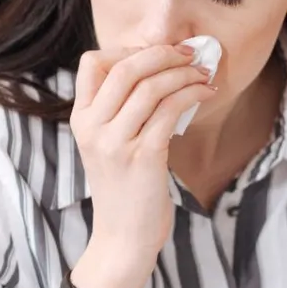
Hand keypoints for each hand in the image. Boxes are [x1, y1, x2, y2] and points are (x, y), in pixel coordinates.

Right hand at [69, 44, 216, 264]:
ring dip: (184, 73)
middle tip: (191, 54)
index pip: (92, 63)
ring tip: (204, 74)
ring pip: (152, 86)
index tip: (158, 54)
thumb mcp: (107, 146)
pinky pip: (171, 109)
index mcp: (81, 120)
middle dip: (163, 53)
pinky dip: (193, 94)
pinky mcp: (144, 156)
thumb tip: (157, 71)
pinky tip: (205, 93)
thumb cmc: (124, 190)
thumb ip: (118, 112)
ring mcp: (116, 142)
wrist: (123, 238)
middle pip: (125, 67)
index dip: (127, 49)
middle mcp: (93, 127)